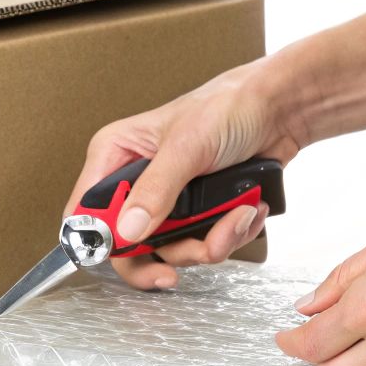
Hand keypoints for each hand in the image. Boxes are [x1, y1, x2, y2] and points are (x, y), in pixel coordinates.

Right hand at [70, 61, 308, 288]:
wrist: (279, 111)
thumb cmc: (228, 107)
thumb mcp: (187, 146)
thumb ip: (156, 190)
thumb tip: (127, 230)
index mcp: (117, 155)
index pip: (86, 211)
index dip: (101, 239)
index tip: (132, 253)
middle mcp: (137, 182)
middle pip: (130, 246)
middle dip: (170, 253)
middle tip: (191, 257)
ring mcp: (169, 202)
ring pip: (173, 251)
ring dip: (210, 242)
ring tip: (238, 214)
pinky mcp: (199, 214)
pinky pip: (206, 245)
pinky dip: (231, 235)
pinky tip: (246, 210)